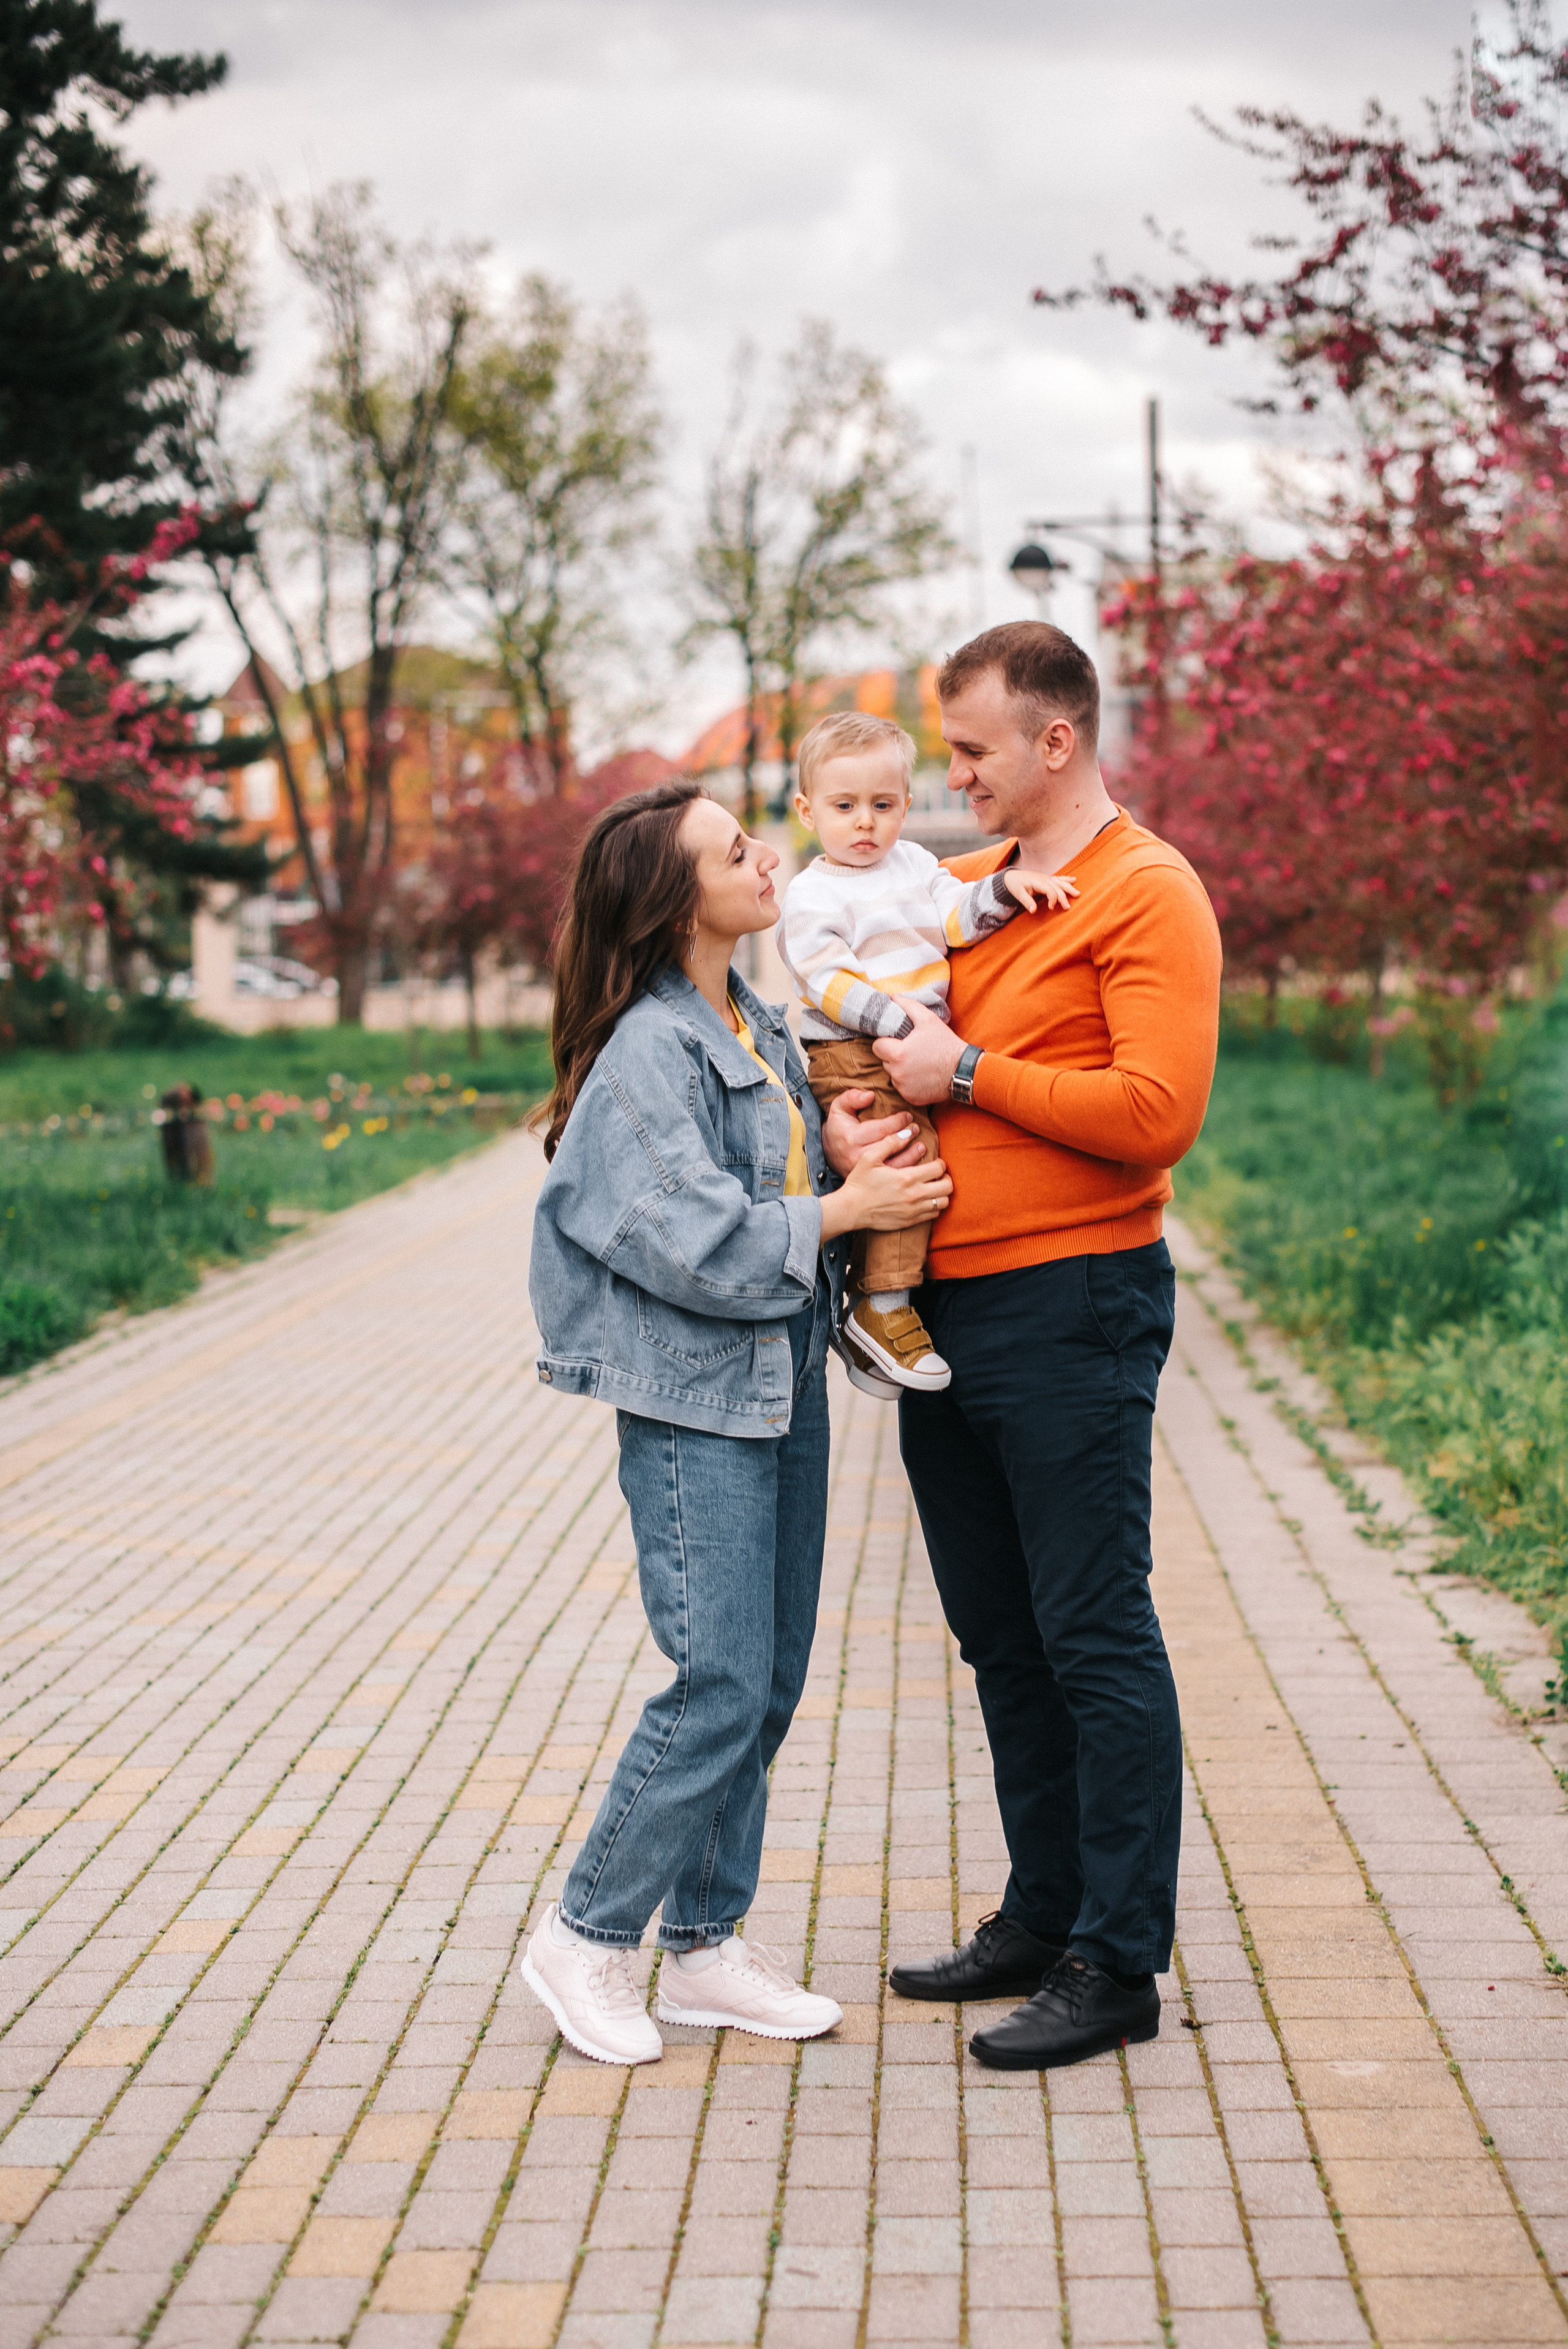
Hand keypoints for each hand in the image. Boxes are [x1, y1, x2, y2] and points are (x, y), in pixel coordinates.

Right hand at [819, 1125, 951, 1241]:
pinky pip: (933, 1215)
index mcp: (907, 1177)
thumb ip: (891, 1142)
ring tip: (933, 1187)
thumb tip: (908, 1131)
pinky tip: (925, 1200)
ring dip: (942, 1194)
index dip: (940, 1163)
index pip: (939, 1169)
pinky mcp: (910, 1221)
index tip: (934, 1162)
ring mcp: (914, 1210)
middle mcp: (914, 1195)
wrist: (851, 1209)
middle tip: (937, 1175)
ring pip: (943, 1203)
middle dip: (946, 1178)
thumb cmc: (860, 1182)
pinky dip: (934, 1206)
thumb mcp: (870, 1157)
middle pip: (947, 1187)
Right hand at [822, 1087, 926, 1175]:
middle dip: (906, 1136)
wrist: (829, 1154)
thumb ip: (851, 1098)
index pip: (882, 1128)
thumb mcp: (838, 1109)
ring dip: (911, 1155)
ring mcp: (866, 1171)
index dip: (898, 1121)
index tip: (908, 1115)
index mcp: (852, 1138)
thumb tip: (870, 1095)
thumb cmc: (839, 1128)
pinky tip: (918, 1163)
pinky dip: (908, 1170)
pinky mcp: (872, 1180)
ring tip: (921, 1145)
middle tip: (916, 1128)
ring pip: (894, 1164)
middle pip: (889, 1146)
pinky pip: (893, 1176)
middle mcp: (858, 1156)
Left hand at [873, 1000, 965, 1105]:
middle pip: (884, 1061)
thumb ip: (908, 1006)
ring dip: (900, 1070)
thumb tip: (893, 997)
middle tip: (911, 1050)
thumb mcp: (929, 1020)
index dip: (886, 1042)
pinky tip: (922, 1076)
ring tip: (918, 1063)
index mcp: (898, 1054)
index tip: (897, 1041)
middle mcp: (897, 1074)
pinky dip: (909, 1083)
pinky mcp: (911, 1099)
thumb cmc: (946, 1044)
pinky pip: (902, 1089)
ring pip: (893, 1076)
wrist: (964, 1071)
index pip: (877, 1047)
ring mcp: (904, 1088)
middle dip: (894, 1055)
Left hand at [1004, 867, 1076, 913]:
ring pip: (1060, 882)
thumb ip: (1026, 901)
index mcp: (1038, 881)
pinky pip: (1059, 878)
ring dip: (1069, 888)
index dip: (1053, 899)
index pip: (1050, 889)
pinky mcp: (1047, 878)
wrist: (1012, 876)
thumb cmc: (1015, 885)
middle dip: (1063, 897)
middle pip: (1057, 887)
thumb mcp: (1018, 893)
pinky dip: (1066, 879)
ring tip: (1077, 894)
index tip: (1051, 908)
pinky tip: (1074, 880)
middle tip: (1068, 907)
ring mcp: (1046, 877)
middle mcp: (1044, 878)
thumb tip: (1033, 911)